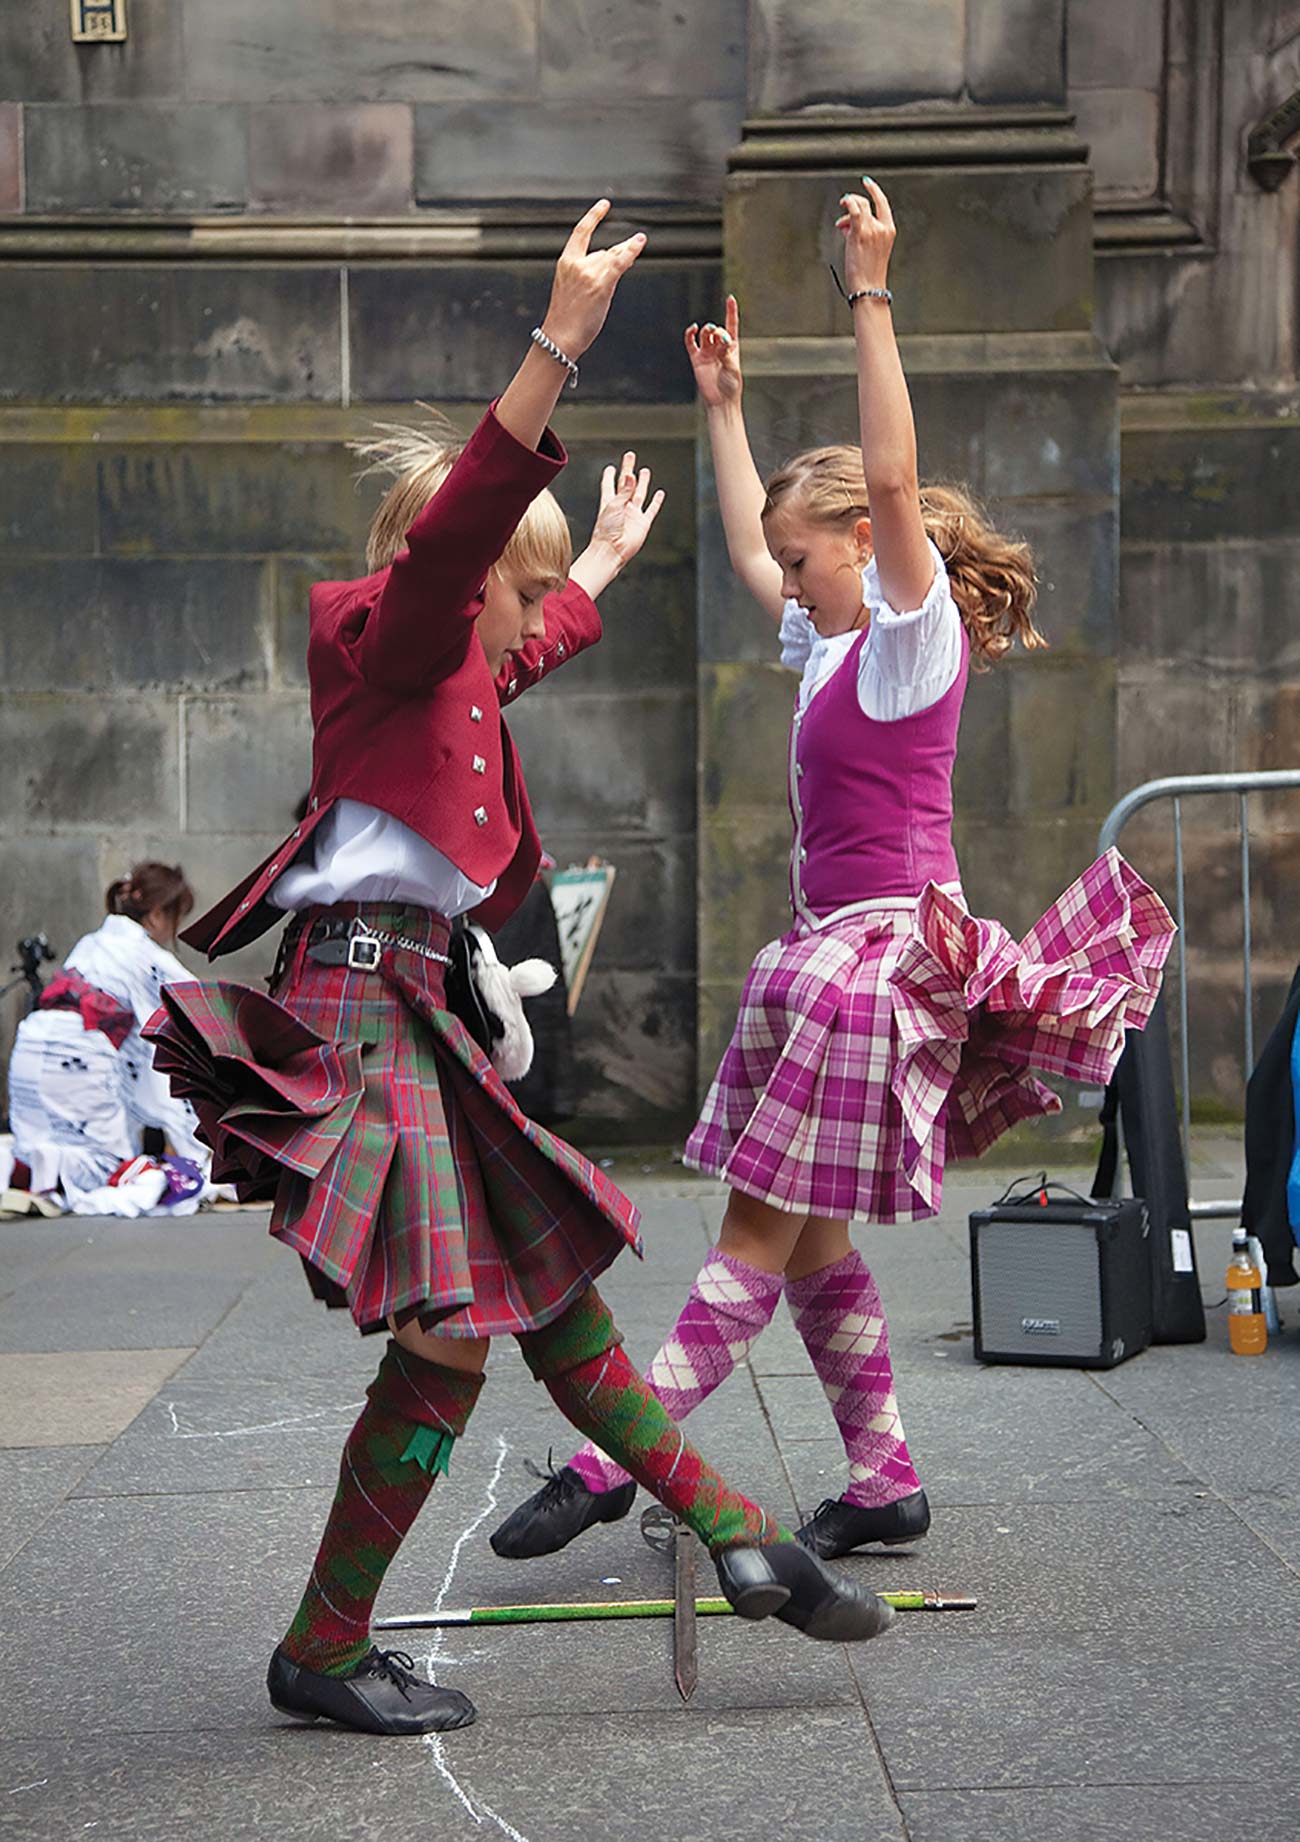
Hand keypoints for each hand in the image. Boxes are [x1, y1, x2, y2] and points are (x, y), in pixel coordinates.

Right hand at [541, 200, 646, 359]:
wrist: (560, 337)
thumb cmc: (567, 319)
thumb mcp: (573, 289)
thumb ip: (593, 271)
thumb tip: (618, 257)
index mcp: (565, 263)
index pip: (581, 233)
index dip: (593, 216)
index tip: (604, 205)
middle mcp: (576, 264)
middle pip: (605, 251)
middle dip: (619, 255)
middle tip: (627, 254)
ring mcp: (588, 273)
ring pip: (614, 258)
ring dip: (625, 258)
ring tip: (625, 263)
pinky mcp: (600, 283)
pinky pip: (620, 263)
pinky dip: (631, 252)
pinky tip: (640, 242)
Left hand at [587, 451, 665, 568]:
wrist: (612, 551)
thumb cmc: (606, 531)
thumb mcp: (613, 506)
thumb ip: (624, 491)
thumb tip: (630, 475)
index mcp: (609, 502)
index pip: (609, 484)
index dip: (609, 475)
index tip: (611, 467)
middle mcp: (621, 507)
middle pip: (625, 484)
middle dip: (628, 469)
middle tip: (630, 456)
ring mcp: (632, 514)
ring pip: (639, 494)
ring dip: (642, 482)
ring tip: (644, 471)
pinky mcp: (643, 523)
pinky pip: (651, 509)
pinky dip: (656, 501)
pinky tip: (659, 493)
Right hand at [684, 296, 742, 408]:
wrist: (721, 401)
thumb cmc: (731, 386)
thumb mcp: (733, 366)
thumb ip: (726, 351)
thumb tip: (720, 339)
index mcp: (732, 347)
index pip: (732, 325)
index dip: (731, 311)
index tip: (730, 299)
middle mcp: (719, 347)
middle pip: (717, 330)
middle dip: (718, 330)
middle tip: (720, 337)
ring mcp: (707, 352)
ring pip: (705, 334)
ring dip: (707, 329)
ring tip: (709, 332)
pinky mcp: (696, 358)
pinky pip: (691, 343)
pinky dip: (690, 334)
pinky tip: (693, 328)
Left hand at [835, 177, 895, 292]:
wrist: (869, 288)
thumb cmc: (868, 274)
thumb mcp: (870, 250)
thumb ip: (860, 233)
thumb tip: (846, 225)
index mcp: (889, 231)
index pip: (883, 204)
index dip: (874, 190)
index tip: (867, 183)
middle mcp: (882, 228)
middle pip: (867, 203)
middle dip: (853, 202)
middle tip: (844, 204)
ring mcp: (872, 230)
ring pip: (859, 206)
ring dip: (846, 210)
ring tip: (841, 223)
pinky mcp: (860, 234)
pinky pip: (854, 211)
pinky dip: (848, 203)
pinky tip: (843, 203)